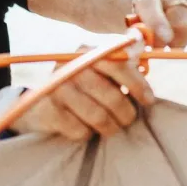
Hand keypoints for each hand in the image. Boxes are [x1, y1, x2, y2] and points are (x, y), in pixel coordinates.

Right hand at [1, 45, 156, 140]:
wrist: (37, 103)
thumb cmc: (80, 87)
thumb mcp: (98, 69)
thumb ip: (121, 64)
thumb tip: (145, 59)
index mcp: (87, 52)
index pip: (118, 65)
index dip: (137, 85)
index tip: (149, 101)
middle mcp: (71, 67)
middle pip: (111, 96)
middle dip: (126, 113)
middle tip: (127, 119)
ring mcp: (58, 89)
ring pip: (99, 117)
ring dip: (110, 127)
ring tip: (112, 127)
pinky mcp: (49, 111)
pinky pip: (81, 130)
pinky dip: (88, 133)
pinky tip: (86, 128)